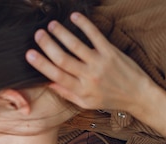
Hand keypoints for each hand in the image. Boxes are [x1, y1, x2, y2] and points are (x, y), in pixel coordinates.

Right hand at [26, 13, 165, 143]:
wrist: (136, 95)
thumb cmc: (110, 99)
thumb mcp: (86, 103)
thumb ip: (68, 93)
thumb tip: (50, 83)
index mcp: (81, 91)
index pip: (56, 76)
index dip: (41, 64)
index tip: (29, 54)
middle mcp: (89, 77)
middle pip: (63, 59)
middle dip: (48, 45)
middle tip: (38, 35)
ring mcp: (100, 63)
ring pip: (76, 46)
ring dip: (62, 33)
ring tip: (51, 25)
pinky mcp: (110, 52)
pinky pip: (95, 35)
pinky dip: (84, 25)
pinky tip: (74, 17)